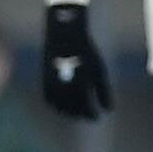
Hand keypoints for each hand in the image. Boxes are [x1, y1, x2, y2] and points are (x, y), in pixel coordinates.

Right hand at [41, 3, 112, 119]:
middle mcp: (64, 85)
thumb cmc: (85, 51)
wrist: (64, 33)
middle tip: (89, 117)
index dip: (93, 114)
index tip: (98, 117)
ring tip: (77, 115)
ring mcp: (52, 83)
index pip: (86, 106)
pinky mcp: (44, 80)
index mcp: (79, 82)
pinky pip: (49, 99)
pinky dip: (57, 105)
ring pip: (60, 106)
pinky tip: (64, 107)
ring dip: (69, 112)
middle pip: (73, 109)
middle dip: (81, 114)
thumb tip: (108, 110)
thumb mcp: (99, 69)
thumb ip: (104, 91)